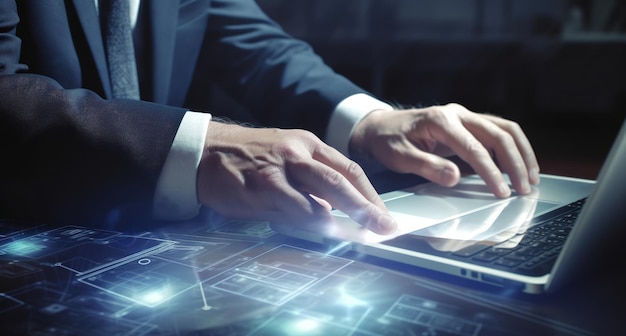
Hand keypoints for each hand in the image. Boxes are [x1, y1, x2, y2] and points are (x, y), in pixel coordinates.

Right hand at [196, 122, 396, 233]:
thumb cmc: (246, 159)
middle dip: (369, 208)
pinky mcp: (265, 185)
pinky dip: (316, 222)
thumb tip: (335, 210)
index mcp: (307, 144)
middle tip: (384, 227)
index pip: (349, 169)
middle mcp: (299, 152)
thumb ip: (309, 181)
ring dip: (348, 218)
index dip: (370, 194)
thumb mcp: (283, 158)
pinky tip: (326, 231)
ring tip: (362, 235)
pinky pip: (298, 207)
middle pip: (344, 181)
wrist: (205, 152)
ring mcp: (282, 168)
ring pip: (326, 193)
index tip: (383, 213)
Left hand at [349, 103, 539, 196]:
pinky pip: (498, 132)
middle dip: (515, 162)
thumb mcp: (399, 157)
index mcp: (440, 120)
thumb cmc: (388, 141)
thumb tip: (454, 177)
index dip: (490, 171)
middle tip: (523, 188)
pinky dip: (513, 148)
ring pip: (504, 129)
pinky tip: (518, 167)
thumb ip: (426, 167)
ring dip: (521, 153)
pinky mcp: (468, 124)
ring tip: (530, 178)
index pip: (474, 147)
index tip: (501, 191)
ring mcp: (464, 117)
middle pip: (498, 133)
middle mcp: (457, 114)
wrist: (380, 127)